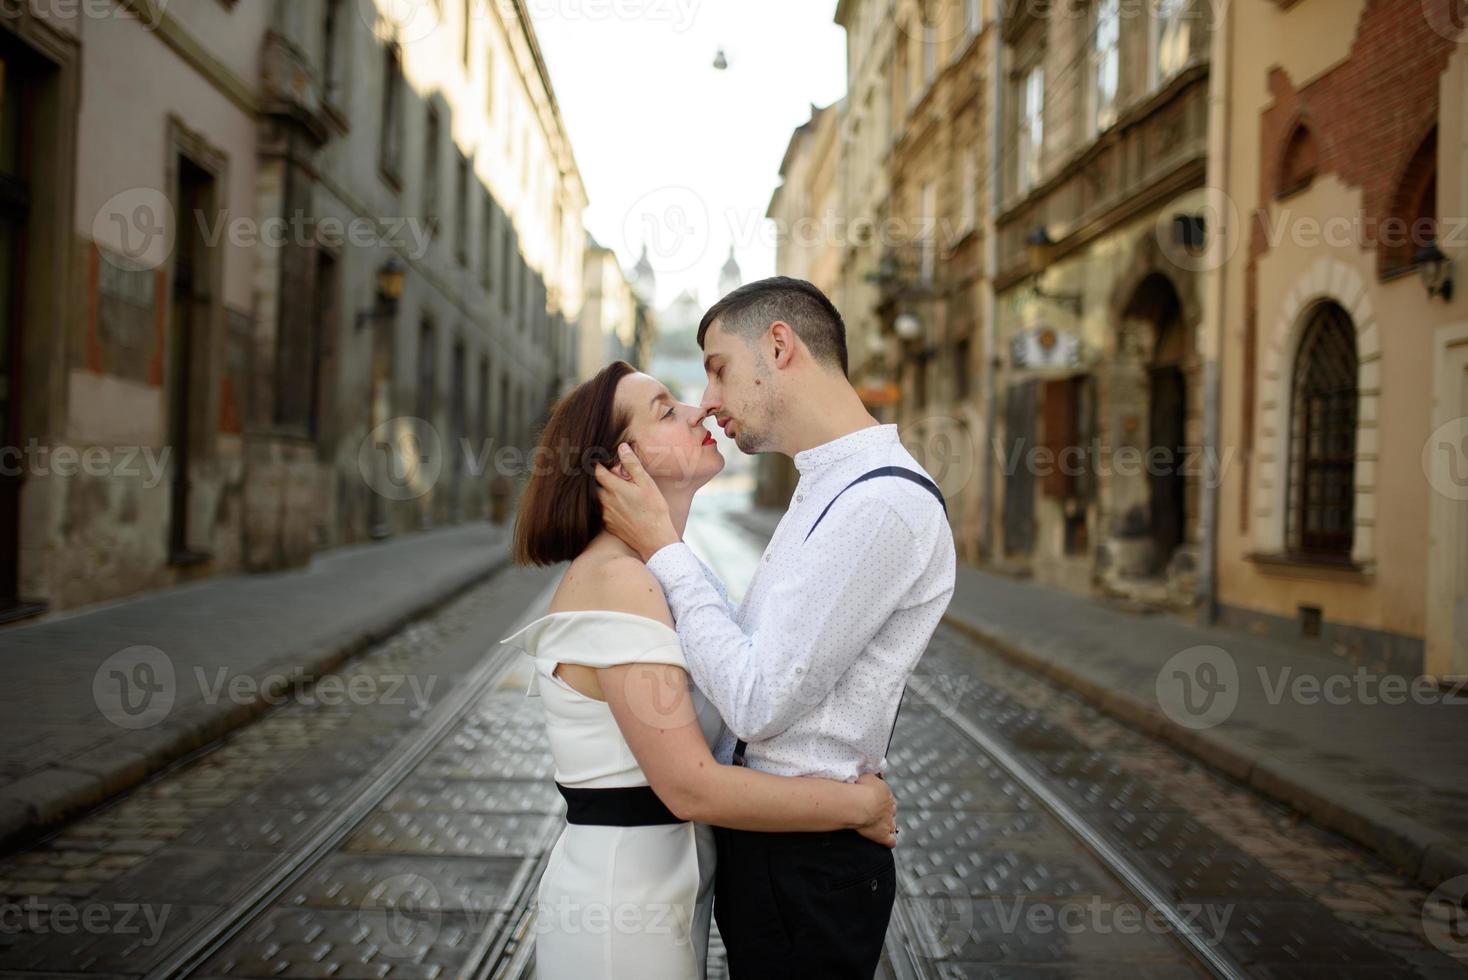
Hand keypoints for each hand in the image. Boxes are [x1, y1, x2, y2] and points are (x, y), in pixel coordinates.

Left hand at [593, 443, 680, 561]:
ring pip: (600, 499)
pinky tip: (624, 508)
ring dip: (608, 493)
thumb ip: (632, 465)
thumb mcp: (646, 483)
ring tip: (623, 493)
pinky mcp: (609, 526)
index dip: (599, 464)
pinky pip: (604, 512)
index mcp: (614, 488)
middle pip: (597, 485)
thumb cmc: (654, 510)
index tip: (604, 460)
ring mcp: (606, 515)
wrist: (655, 539)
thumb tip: (622, 448)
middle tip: (619, 478)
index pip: (597, 471)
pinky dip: (611, 506)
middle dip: (604, 479)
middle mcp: (606, 502)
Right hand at [853, 772, 897, 848]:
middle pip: (891, 810)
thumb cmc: (860, 788)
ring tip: (882, 828)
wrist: (860, 803)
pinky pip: (890, 841)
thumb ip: (870, 779)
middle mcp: (889, 808)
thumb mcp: (866, 777)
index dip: (881, 799)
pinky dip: (890, 842)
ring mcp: (887, 822)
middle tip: (877, 813)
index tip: (874, 800)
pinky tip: (889, 843)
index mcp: (885, 793)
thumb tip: (868, 779)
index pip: (886, 797)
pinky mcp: (883, 835)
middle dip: (886, 812)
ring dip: (889, 826)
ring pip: (892, 825)